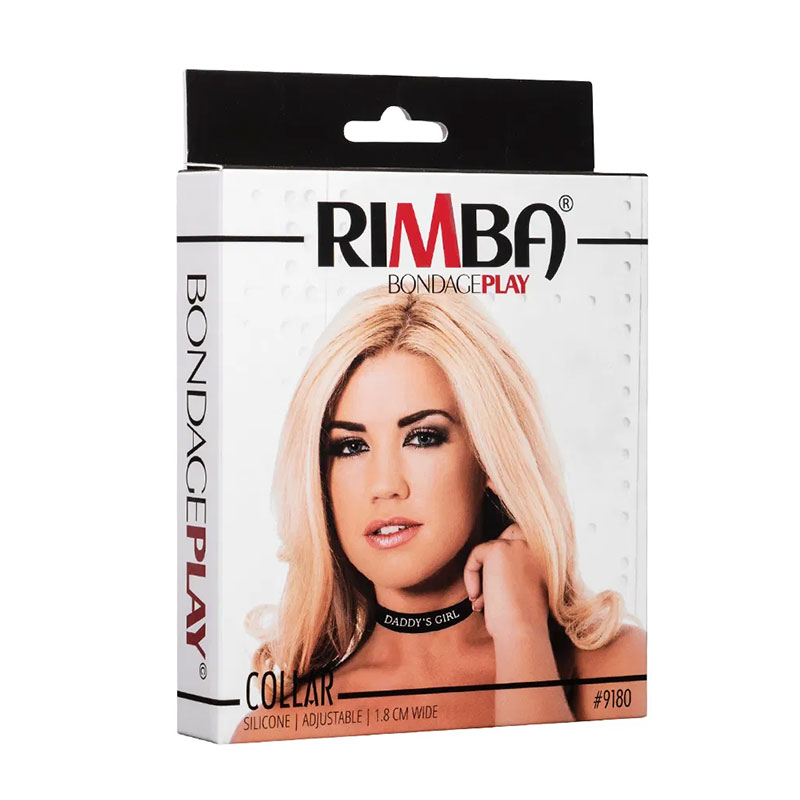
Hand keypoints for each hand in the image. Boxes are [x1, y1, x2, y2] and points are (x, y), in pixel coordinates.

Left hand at [463, 524, 550, 644]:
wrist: (522, 631)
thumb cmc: (525, 620)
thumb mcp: (530, 588)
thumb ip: (519, 570)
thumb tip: (495, 564)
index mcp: (548, 555)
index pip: (522, 540)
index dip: (507, 559)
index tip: (499, 585)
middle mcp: (536, 545)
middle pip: (506, 538)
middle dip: (493, 561)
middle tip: (486, 589)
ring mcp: (518, 545)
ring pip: (490, 550)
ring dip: (482, 576)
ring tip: (481, 601)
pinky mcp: (498, 549)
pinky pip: (476, 554)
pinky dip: (471, 575)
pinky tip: (476, 597)